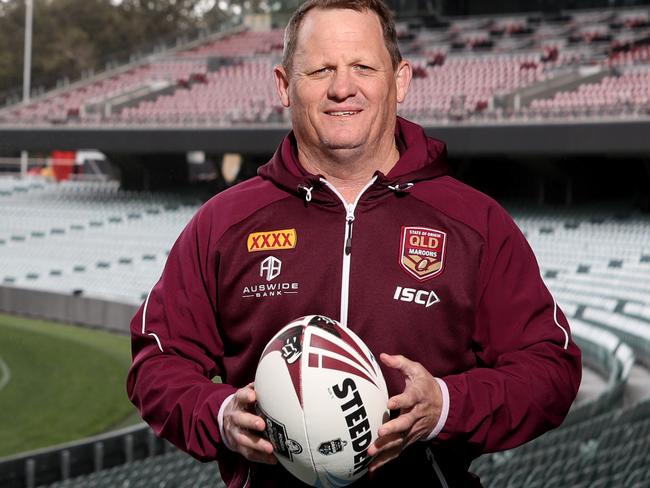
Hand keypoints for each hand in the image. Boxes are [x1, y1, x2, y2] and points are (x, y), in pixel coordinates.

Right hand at [222, 383, 277, 463]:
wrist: (227, 419)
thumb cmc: (246, 404)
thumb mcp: (248, 392)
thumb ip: (259, 387)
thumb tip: (276, 375)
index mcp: (238, 401)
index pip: (240, 396)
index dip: (246, 396)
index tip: (254, 396)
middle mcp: (234, 417)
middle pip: (240, 419)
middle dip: (250, 422)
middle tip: (262, 425)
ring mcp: (235, 433)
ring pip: (243, 440)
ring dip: (257, 444)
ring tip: (270, 448)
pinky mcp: (238, 446)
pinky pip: (248, 454)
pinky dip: (260, 457)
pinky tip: (273, 459)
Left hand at [367, 354, 441, 472]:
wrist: (444, 406)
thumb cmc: (425, 385)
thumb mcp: (416, 370)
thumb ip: (400, 363)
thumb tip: (383, 356)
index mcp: (418, 396)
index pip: (410, 398)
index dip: (401, 400)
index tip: (390, 403)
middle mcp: (416, 415)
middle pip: (405, 423)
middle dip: (392, 428)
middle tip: (380, 432)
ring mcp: (414, 429)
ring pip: (400, 440)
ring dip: (386, 448)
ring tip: (371, 452)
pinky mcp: (410, 439)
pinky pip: (398, 451)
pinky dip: (386, 460)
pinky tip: (372, 468)